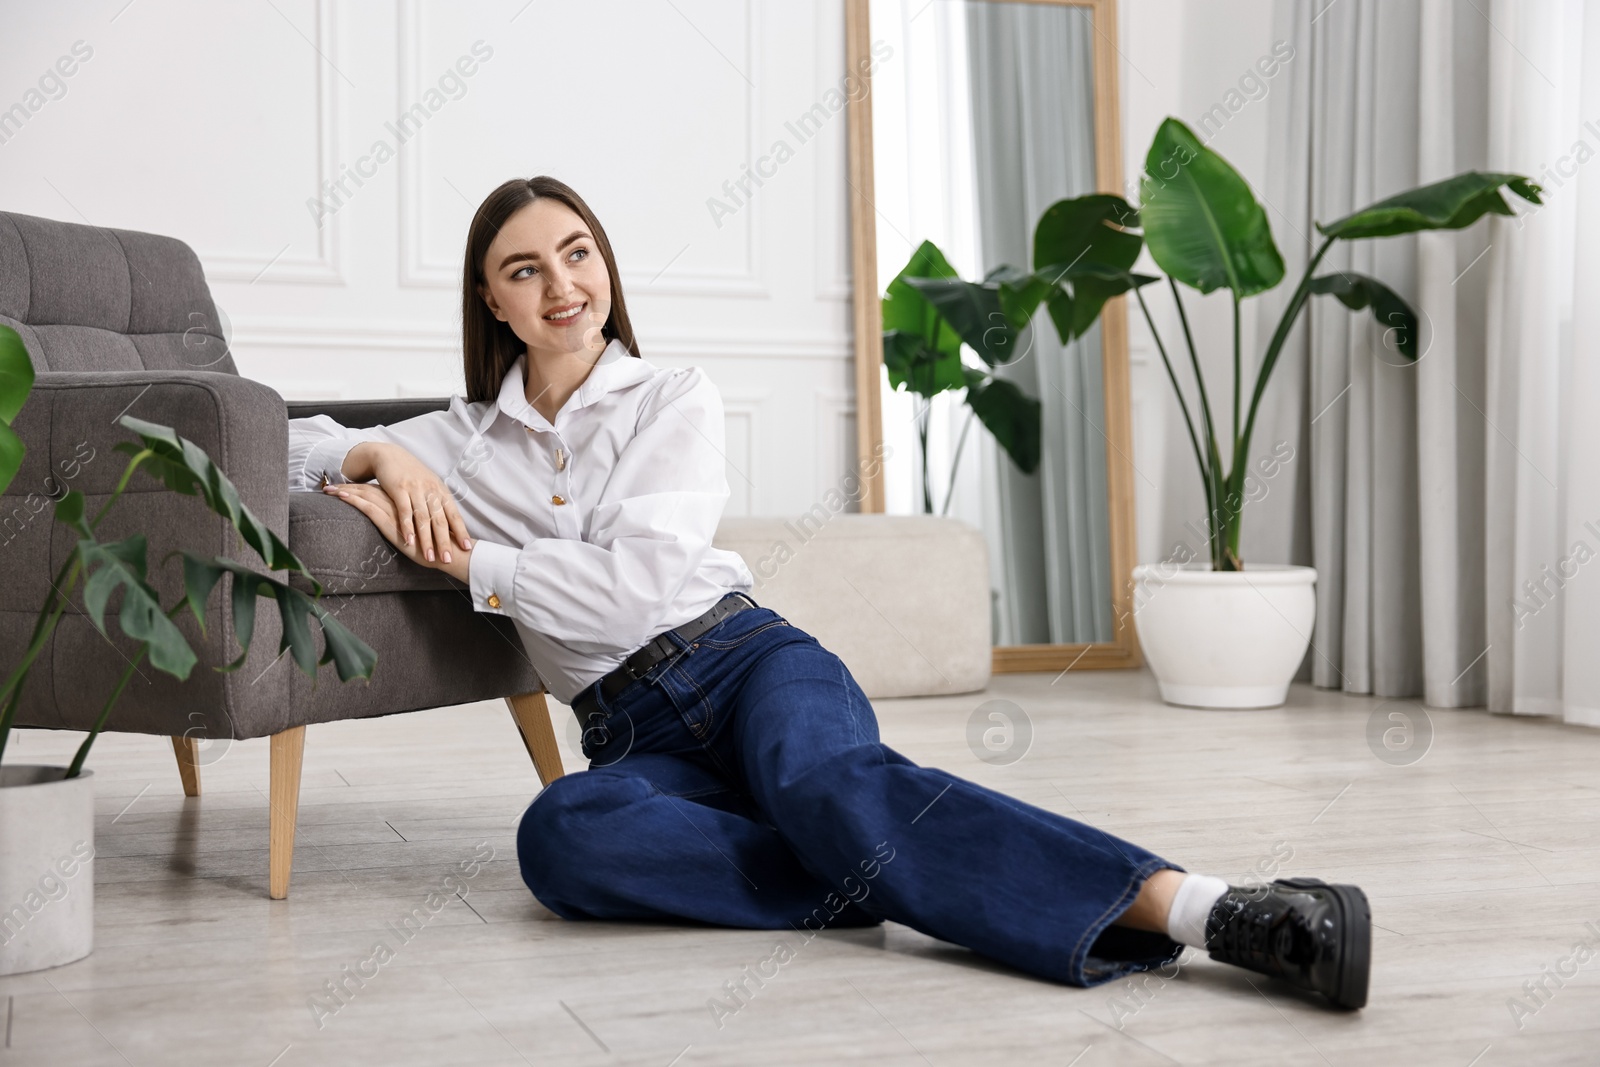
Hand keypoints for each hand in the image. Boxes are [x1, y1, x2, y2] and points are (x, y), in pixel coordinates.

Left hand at [323, 483, 471, 582]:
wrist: (450, 551)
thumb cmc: (440, 545)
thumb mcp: (426, 532)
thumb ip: (416, 525)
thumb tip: (406, 528)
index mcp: (408, 503)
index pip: (380, 492)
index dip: (362, 488)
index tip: (346, 486)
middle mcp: (400, 503)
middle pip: (369, 490)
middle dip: (348, 487)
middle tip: (329, 485)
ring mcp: (395, 511)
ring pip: (366, 495)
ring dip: (345, 491)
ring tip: (327, 489)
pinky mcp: (391, 521)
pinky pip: (368, 506)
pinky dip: (353, 500)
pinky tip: (340, 496)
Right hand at [342, 441, 471, 564]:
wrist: (389, 455)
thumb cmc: (411, 474)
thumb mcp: (430, 485)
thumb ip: (439, 502)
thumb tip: (452, 522)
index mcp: (440, 491)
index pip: (454, 514)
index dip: (461, 531)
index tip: (466, 548)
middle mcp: (430, 490)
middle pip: (440, 520)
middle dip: (445, 541)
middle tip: (448, 560)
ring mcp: (415, 489)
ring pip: (423, 519)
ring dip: (427, 540)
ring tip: (430, 557)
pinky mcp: (399, 489)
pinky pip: (404, 511)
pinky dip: (407, 527)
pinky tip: (409, 541)